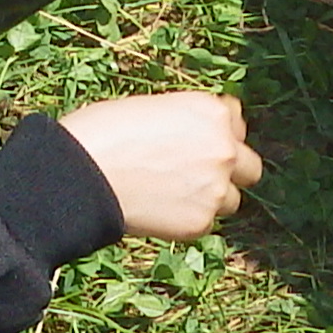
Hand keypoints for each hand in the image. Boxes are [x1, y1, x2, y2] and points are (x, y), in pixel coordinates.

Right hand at [57, 92, 261, 241]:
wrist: (83, 173)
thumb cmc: (103, 132)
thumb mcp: (152, 109)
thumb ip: (186, 124)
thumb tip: (192, 140)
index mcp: (211, 111)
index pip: (236, 121)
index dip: (216, 133)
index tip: (198, 142)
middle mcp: (224, 148)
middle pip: (250, 166)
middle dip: (230, 171)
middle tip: (199, 175)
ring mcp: (216, 188)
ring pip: (231, 199)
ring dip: (211, 198)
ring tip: (171, 195)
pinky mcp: (201, 221)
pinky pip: (205, 222)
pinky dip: (188, 219)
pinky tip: (158, 210)